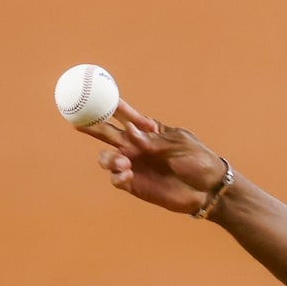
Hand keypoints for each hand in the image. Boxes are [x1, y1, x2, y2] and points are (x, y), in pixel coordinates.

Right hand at [78, 105, 228, 215]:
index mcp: (149, 131)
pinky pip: (116, 179)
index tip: (97, 96)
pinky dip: (116, 176)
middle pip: (108, 134)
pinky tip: (126, 174)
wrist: (208, 189)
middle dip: (93, 127)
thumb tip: (129, 130)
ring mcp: (135, 165)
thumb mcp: (179, 145)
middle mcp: (137, 147)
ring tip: (122, 162)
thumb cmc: (199, 161)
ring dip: (108, 159)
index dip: (112, 106)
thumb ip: (153, 140)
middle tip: (78, 122)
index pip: (126, 115)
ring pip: (107, 158)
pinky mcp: (135, 184)